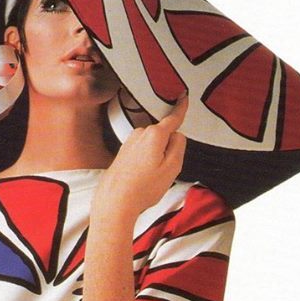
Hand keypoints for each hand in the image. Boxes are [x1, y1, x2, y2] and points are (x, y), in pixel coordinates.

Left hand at [102, 92, 188, 215]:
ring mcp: (129, 142)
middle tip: (163, 170)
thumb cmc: (141, 189)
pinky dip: (145, 163)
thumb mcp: (172, 167)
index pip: (173, 118)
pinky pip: (142, 153)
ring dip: (155, 157)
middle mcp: (139, 134)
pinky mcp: (123, 152)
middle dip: (167, 148)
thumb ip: (179, 146)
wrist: (115, 202)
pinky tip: (141, 178)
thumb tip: (177, 135)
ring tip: (150, 177)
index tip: (184, 98)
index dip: (181, 108)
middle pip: (163, 135)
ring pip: (152, 145)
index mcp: (154, 134)